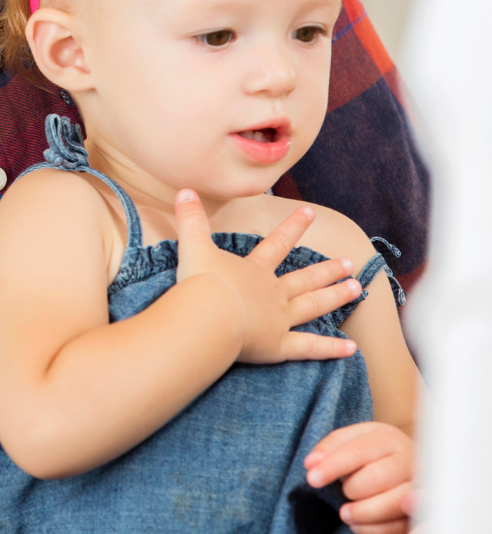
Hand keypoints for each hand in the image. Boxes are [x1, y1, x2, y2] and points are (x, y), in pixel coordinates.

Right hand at [174, 189, 359, 364]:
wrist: (207, 317)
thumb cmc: (201, 282)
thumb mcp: (193, 245)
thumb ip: (190, 218)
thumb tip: (184, 190)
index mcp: (254, 270)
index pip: (277, 243)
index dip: (293, 226)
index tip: (310, 212)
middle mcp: (272, 293)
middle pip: (304, 278)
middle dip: (326, 269)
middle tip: (349, 263)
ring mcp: (279, 320)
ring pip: (313, 306)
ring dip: (335, 297)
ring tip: (356, 289)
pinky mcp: (278, 346)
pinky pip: (309, 347)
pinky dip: (330, 349)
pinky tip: (351, 349)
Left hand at [305, 422, 414, 533]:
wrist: (409, 464)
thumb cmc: (374, 452)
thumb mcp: (352, 440)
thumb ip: (330, 447)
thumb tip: (310, 464)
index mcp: (388, 437)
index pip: (358, 450)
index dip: (333, 466)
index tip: (312, 478)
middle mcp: (408, 459)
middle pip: (378, 477)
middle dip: (352, 489)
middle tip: (341, 495)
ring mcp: (421, 486)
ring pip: (394, 503)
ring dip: (363, 513)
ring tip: (345, 514)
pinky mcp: (425, 512)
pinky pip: (403, 525)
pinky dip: (377, 529)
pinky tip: (359, 526)